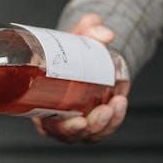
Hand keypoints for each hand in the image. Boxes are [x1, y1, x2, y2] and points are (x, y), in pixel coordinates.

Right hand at [33, 13, 127, 143]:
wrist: (83, 53)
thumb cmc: (69, 50)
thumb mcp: (75, 37)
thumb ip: (89, 29)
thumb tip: (105, 34)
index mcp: (43, 104)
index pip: (48, 125)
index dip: (61, 128)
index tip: (78, 121)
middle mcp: (59, 117)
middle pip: (73, 133)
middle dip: (91, 127)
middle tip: (102, 112)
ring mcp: (78, 120)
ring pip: (91, 133)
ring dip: (105, 123)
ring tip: (116, 104)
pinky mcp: (94, 120)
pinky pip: (104, 127)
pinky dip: (115, 118)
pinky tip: (120, 104)